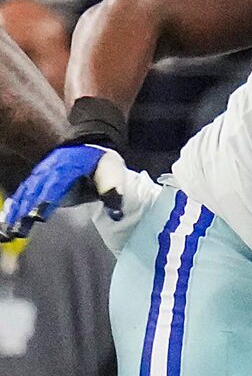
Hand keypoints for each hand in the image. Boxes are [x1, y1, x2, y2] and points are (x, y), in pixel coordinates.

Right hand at [0, 143, 125, 238]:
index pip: (55, 185)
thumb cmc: (101, 162)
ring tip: (7, 230)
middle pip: (35, 191)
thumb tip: (116, 211)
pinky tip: (6, 219)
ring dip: (16, 211)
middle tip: (17, 230)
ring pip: (25, 193)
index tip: (37, 216)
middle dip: (25, 210)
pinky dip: (13, 205)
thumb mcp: (112, 171)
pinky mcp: (36, 180)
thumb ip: (113, 189)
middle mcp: (50, 170)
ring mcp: (41, 174)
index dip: (45, 200)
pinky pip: (22, 193)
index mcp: (68, 167)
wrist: (88, 145)